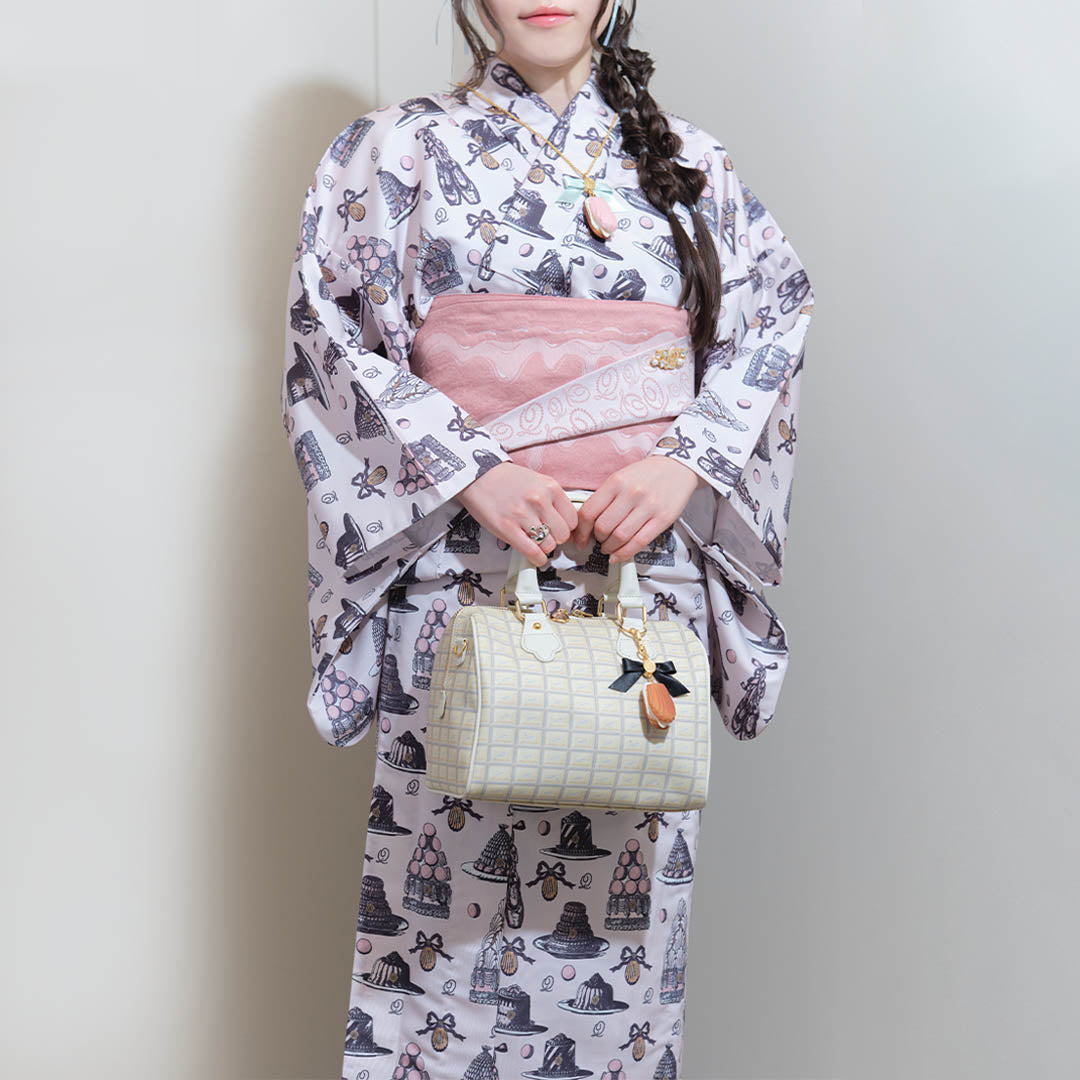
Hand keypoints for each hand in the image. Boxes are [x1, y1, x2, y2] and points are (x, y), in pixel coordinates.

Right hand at [456, 461, 579, 567]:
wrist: (477, 476)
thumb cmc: (506, 480)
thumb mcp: (537, 481)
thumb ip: (552, 500)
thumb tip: (565, 524)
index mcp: (550, 487)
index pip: (573, 519)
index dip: (567, 528)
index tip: (560, 530)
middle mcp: (539, 500)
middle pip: (563, 534)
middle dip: (556, 539)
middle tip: (547, 536)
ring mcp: (523, 515)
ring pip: (549, 545)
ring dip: (544, 548)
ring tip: (536, 542)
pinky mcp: (507, 528)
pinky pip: (532, 552)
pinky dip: (537, 558)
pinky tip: (535, 556)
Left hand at [569, 457, 704, 561]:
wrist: (677, 467)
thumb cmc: (646, 475)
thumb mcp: (620, 478)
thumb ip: (604, 499)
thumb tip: (586, 524)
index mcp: (616, 482)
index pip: (589, 512)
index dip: (580, 531)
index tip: (579, 539)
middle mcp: (631, 493)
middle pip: (603, 527)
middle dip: (597, 540)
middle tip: (599, 541)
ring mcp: (648, 507)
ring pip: (619, 537)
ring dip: (609, 548)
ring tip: (608, 548)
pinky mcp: (662, 519)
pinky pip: (639, 542)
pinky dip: (624, 553)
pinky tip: (617, 556)